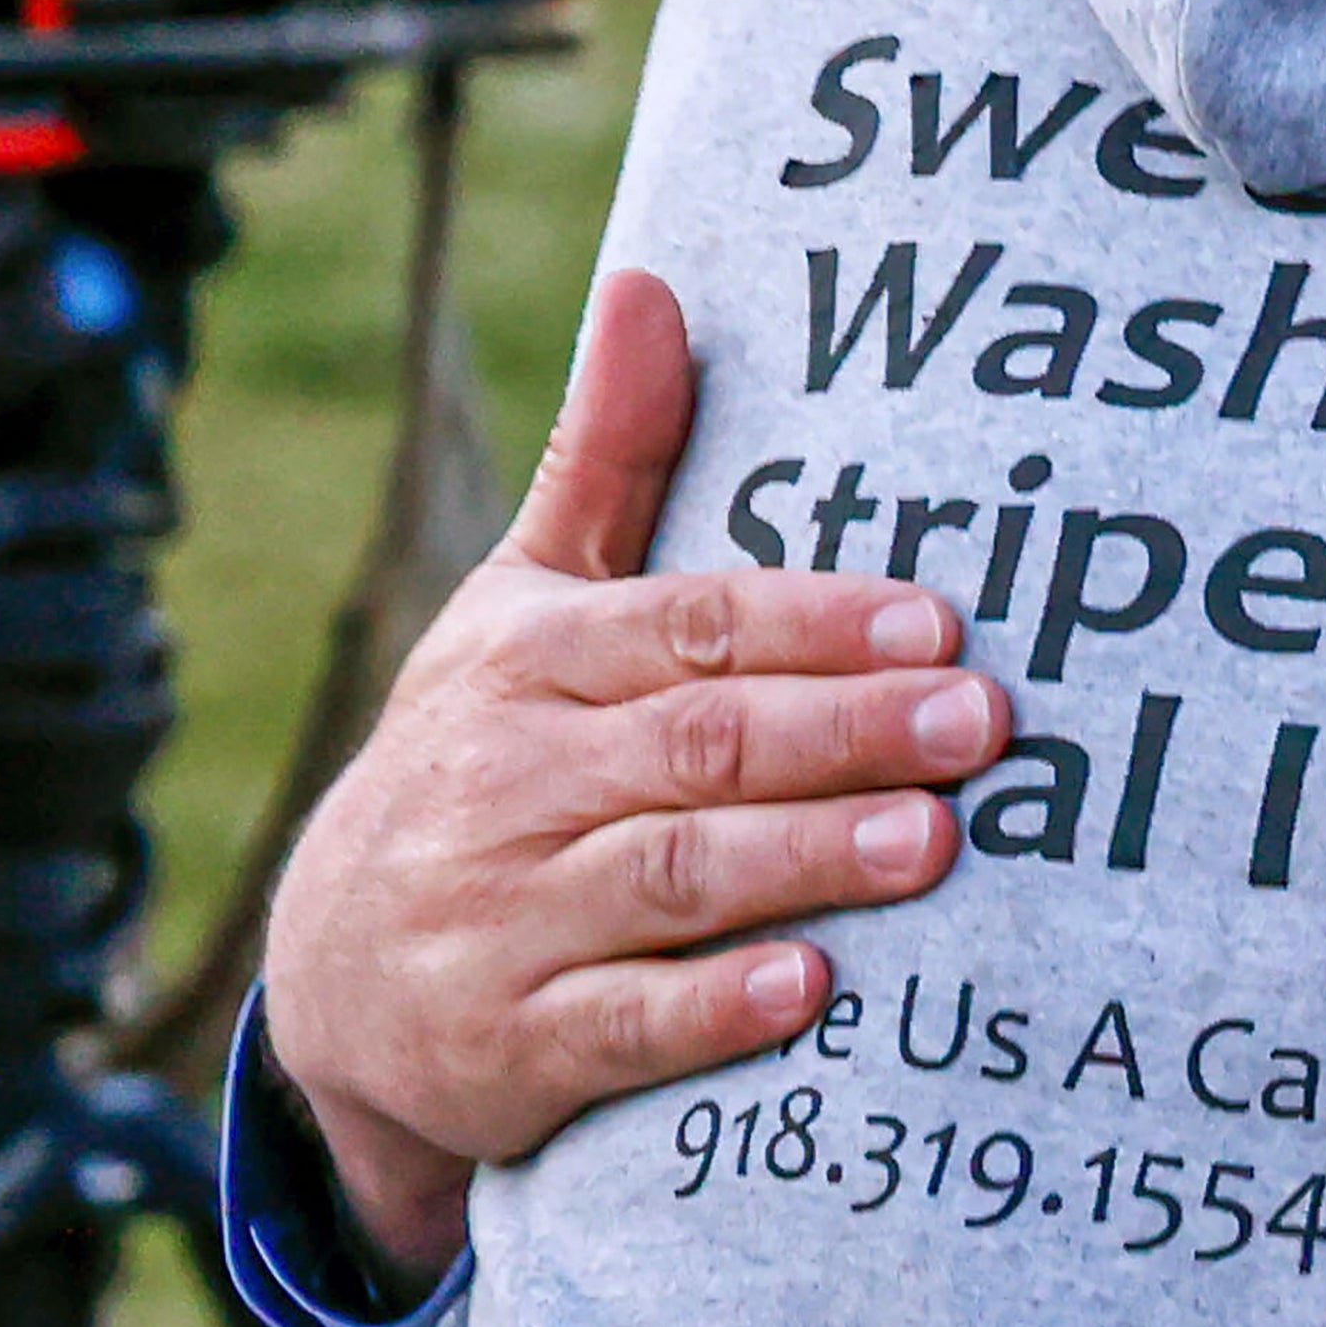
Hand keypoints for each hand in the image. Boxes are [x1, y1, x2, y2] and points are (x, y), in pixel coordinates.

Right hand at [252, 271, 999, 1284]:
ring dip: (804, 860)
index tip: (941, 620)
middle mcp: (505, 783)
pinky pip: (619, 1025)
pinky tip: (814, 987)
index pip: (686, 632)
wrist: (345, 980)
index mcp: (526, 665)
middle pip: (698, 747)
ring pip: (671, 878)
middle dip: (844, 731)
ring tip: (933, 842)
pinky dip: (714, 1010)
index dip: (812, 626)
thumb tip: (654, 280)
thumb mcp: (527, 607)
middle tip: (980, 723)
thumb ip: (612, 460)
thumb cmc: (488, 756)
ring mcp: (501, 919)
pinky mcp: (510, 1047)